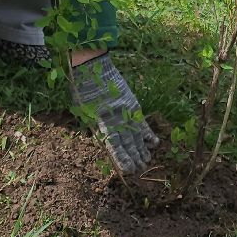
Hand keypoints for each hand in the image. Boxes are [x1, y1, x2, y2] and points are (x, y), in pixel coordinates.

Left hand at [70, 53, 158, 175]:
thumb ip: (95, 127)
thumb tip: (106, 143)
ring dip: (142, 148)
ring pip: (137, 133)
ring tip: (147, 161)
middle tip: (140, 170)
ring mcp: (127, 109)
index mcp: (102, 119)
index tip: (128, 170)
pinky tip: (154, 143)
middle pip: (128, 141)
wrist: (93, 65)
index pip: (114, 143)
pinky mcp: (132, 102)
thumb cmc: (83, 89)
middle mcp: (117, 116)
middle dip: (134, 157)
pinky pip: (142, 121)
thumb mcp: (83, 111)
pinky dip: (148, 132)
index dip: (122, 158)